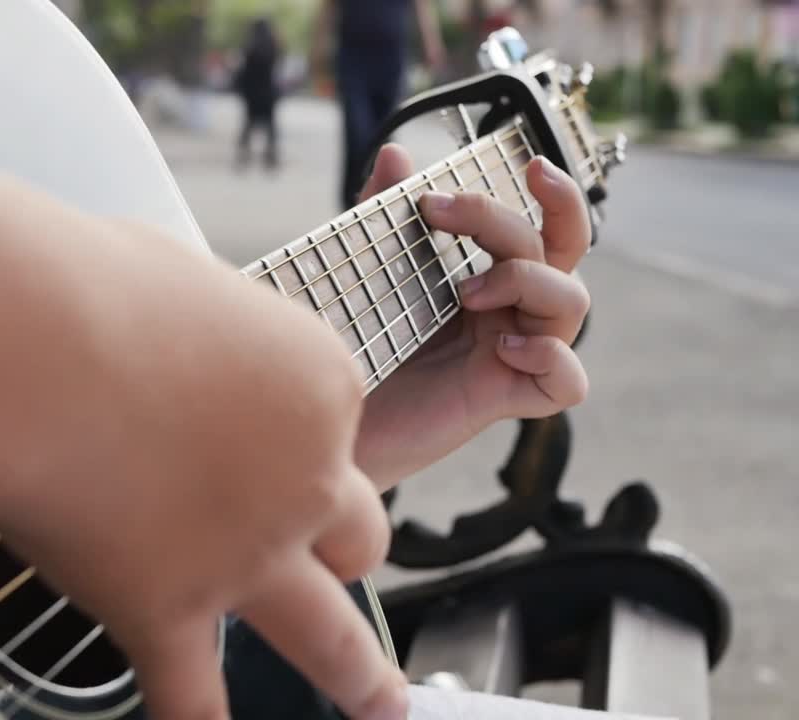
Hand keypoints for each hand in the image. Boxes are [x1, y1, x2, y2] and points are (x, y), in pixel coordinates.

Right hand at [0, 218, 407, 719]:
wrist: (29, 349)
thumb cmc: (88, 292)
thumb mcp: (182, 284)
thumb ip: (210, 328)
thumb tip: (183, 330)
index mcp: (316, 388)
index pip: (332, 428)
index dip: (290, 432)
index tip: (239, 424)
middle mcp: (301, 480)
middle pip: (357, 533)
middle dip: (345, 547)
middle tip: (340, 559)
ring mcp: (244, 556)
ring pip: (328, 637)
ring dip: (357, 677)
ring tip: (378, 704)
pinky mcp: (166, 611)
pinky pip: (193, 699)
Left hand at [352, 144, 591, 489]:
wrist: (321, 423)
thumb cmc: (348, 349)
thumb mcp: (364, 274)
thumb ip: (380, 217)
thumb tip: (395, 152)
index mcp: (484, 278)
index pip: (543, 228)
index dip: (553, 193)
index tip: (522, 163)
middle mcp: (506, 313)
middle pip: (560, 251)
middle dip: (526, 215)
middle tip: (449, 210)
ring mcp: (509, 355)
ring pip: (572, 302)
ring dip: (527, 280)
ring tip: (466, 293)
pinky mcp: (503, 400)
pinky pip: (569, 381)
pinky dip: (552, 356)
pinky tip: (507, 348)